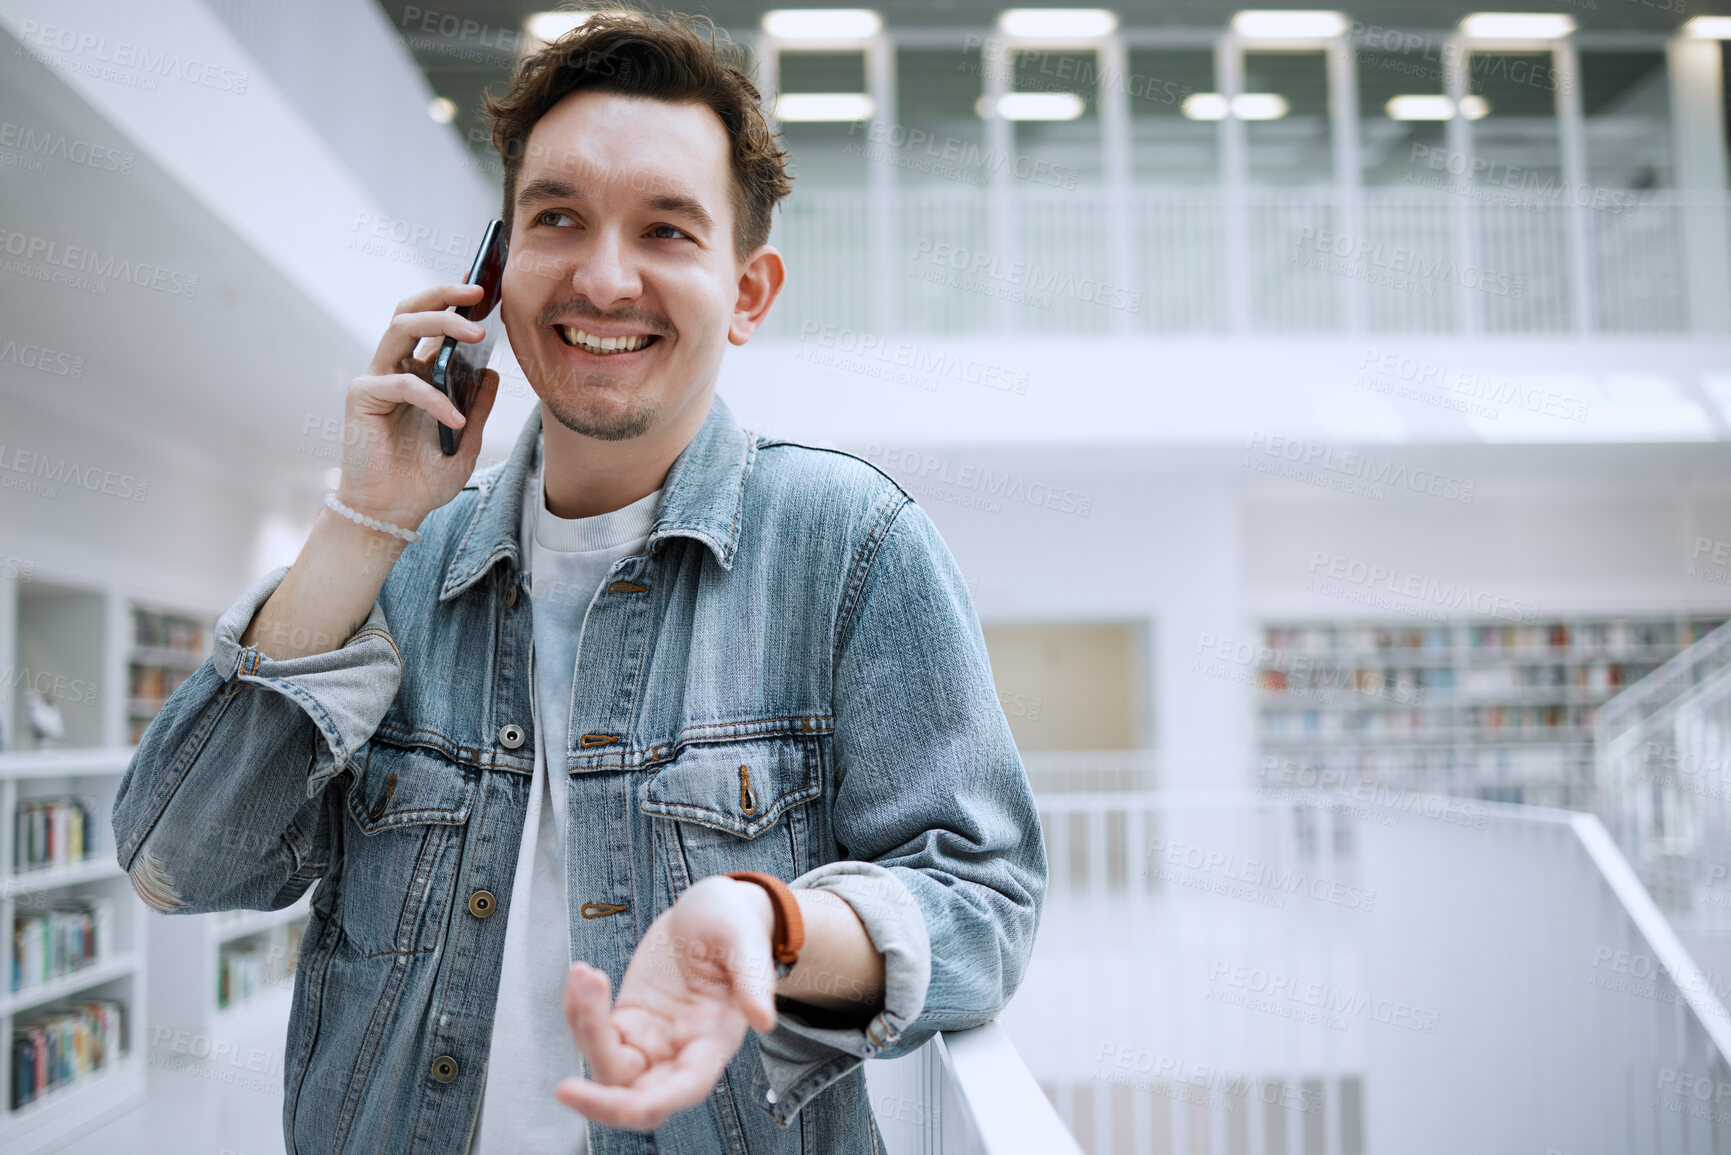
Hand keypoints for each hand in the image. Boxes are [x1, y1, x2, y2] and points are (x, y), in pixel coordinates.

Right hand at [336, 282, 501, 528]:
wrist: (394, 511)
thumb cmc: (423, 478)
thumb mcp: (466, 440)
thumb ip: (476, 406)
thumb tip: (493, 373)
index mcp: (417, 374)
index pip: (431, 326)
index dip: (453, 301)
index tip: (484, 287)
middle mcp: (394, 368)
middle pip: (410, 311)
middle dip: (444, 295)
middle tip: (479, 293)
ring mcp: (376, 379)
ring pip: (401, 327)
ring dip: (440, 324)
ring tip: (476, 333)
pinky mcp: (362, 396)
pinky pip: (404, 383)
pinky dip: (434, 398)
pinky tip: (455, 422)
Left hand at [555, 876, 777, 1131]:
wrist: (709, 910)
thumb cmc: (735, 924)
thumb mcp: (746, 941)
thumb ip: (755, 979)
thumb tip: (765, 1020)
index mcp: (714, 1040)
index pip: (685, 1088)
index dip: (653, 1104)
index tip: (622, 1106)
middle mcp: (680, 1050)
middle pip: (634, 1096)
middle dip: (598, 1097)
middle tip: (564, 1085)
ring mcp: (649, 1038)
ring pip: (605, 1064)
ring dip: (584, 1026)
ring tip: (585, 973)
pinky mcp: (626, 1020)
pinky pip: (591, 1031)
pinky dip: (576, 1009)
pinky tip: (581, 974)